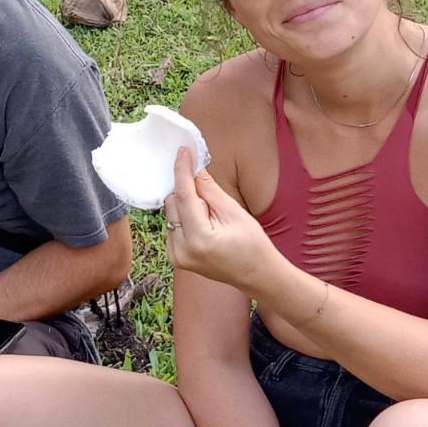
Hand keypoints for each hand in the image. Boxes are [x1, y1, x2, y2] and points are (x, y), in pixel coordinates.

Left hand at [164, 147, 275, 287]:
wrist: (257, 275)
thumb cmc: (252, 244)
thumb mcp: (234, 212)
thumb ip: (210, 190)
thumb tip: (195, 167)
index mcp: (198, 238)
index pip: (183, 196)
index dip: (182, 170)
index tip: (183, 151)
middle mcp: (181, 250)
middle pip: (173, 204)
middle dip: (188, 191)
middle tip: (209, 193)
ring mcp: (176, 256)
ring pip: (171, 214)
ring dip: (186, 205)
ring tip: (210, 215)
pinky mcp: (175, 258)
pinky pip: (172, 227)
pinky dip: (184, 218)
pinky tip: (204, 224)